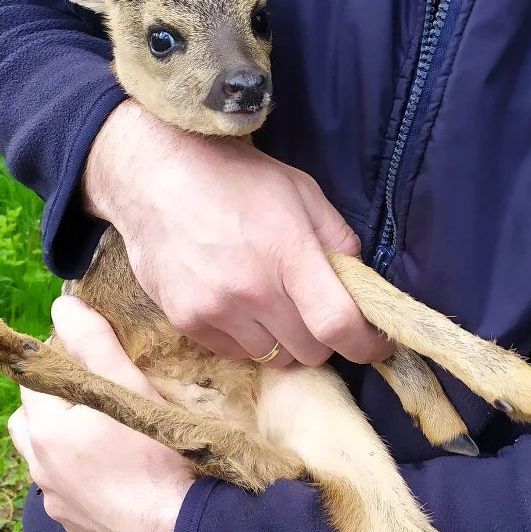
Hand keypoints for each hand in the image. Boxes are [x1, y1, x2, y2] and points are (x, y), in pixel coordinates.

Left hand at [9, 295, 195, 531]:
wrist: (179, 531)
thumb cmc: (154, 452)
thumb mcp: (127, 385)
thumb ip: (93, 341)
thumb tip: (63, 307)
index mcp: (44, 431)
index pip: (35, 380)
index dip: (62, 362)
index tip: (95, 359)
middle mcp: (41, 469)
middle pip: (31, 420)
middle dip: (56, 402)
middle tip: (100, 393)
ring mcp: (57, 503)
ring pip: (47, 458)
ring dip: (65, 441)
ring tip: (105, 432)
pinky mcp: (77, 527)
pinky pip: (67, 491)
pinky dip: (81, 475)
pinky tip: (115, 471)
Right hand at [83, 101, 389, 366]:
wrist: (155, 174)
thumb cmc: (235, 178)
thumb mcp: (301, 191)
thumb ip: (338, 240)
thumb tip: (361, 285)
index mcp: (288, 251)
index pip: (339, 324)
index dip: (367, 345)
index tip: (375, 344)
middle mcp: (252, 289)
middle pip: (310, 351)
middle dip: (321, 336)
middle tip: (312, 309)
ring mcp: (216, 309)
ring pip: (274, 357)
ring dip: (282, 339)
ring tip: (269, 301)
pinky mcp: (186, 321)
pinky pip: (235, 352)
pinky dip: (246, 338)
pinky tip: (237, 302)